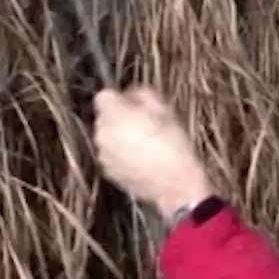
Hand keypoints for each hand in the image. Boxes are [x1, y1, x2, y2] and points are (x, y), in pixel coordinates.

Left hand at [92, 86, 213, 217]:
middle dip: (119, 118)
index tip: (133, 104)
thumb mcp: (165, 110)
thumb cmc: (173, 145)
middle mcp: (103, 133)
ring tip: (145, 144)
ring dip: (119, 137)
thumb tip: (133, 94)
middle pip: (104, 117)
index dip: (119, 98)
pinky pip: (111, 155)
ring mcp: (103, 155)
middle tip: (144, 124)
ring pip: (107, 137)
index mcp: (115, 115)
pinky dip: (121, 155)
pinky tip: (142, 158)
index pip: (103, 96)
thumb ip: (143, 94)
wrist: (175, 183)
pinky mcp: (108, 172)